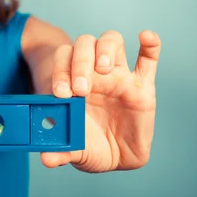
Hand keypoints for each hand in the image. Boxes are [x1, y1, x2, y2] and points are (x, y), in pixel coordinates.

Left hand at [43, 30, 161, 172]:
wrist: (115, 156)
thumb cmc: (88, 144)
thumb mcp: (73, 149)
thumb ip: (59, 151)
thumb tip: (46, 159)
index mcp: (73, 82)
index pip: (63, 59)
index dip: (60, 70)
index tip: (61, 92)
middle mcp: (94, 74)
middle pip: (85, 45)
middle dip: (79, 62)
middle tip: (80, 88)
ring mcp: (118, 76)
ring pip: (111, 42)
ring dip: (105, 49)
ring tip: (103, 68)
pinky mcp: (142, 85)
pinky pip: (149, 57)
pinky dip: (150, 44)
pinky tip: (146, 37)